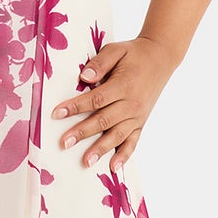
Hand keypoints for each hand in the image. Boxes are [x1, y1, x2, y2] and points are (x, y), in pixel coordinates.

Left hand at [51, 36, 179, 168]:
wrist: (161, 57)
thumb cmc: (134, 53)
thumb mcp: (116, 49)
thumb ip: (100, 63)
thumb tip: (84, 77)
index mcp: (123, 85)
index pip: (96, 99)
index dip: (75, 107)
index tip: (57, 113)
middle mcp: (131, 104)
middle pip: (103, 121)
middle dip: (82, 133)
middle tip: (64, 143)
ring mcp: (137, 115)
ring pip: (117, 136)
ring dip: (100, 149)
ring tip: (86, 162)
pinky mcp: (141, 122)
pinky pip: (133, 142)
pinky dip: (124, 155)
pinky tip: (113, 167)